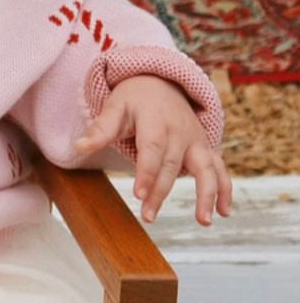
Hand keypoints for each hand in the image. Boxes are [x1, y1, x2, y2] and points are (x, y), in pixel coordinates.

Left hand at [75, 75, 232, 225]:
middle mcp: (180, 131)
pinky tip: (223, 212)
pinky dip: (224, 189)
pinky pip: (220, 168)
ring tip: (203, 221)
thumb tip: (79, 146)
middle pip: (171, 164)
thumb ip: (100, 129)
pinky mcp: (205, 147)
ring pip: (205, 168)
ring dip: (206, 194)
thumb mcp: (115, 106)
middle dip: (161, 191)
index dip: (147, 171)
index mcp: (156, 119)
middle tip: (148, 216)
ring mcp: (196, 140)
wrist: (161, 82)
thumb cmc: (134, 97)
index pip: (152, 148)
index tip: (140, 195)